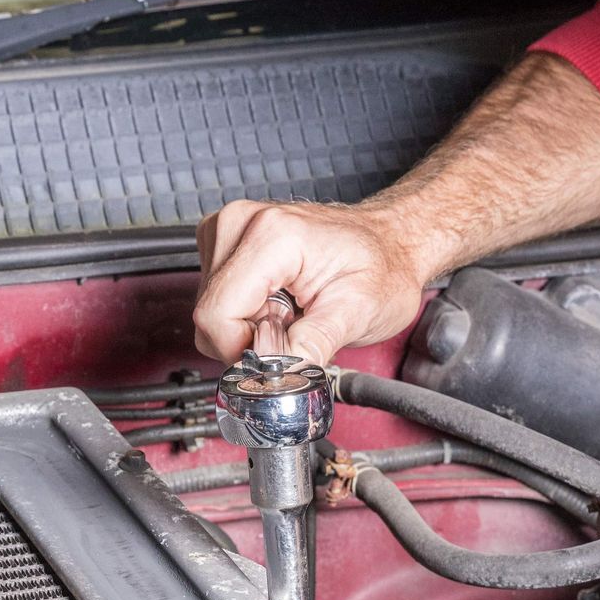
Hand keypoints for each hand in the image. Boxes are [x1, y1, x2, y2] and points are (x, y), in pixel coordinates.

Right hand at [192, 200, 433, 365]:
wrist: (390, 242)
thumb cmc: (382, 267)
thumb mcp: (358, 312)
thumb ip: (313, 346)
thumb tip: (275, 376)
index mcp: (271, 235)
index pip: (216, 315)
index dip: (243, 350)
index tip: (280, 353)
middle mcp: (240, 223)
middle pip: (209, 314)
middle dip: (250, 339)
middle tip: (297, 327)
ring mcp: (230, 229)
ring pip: (210, 311)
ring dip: (249, 326)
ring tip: (292, 311)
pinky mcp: (226, 242)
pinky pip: (217, 298)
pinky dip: (246, 312)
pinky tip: (280, 302)